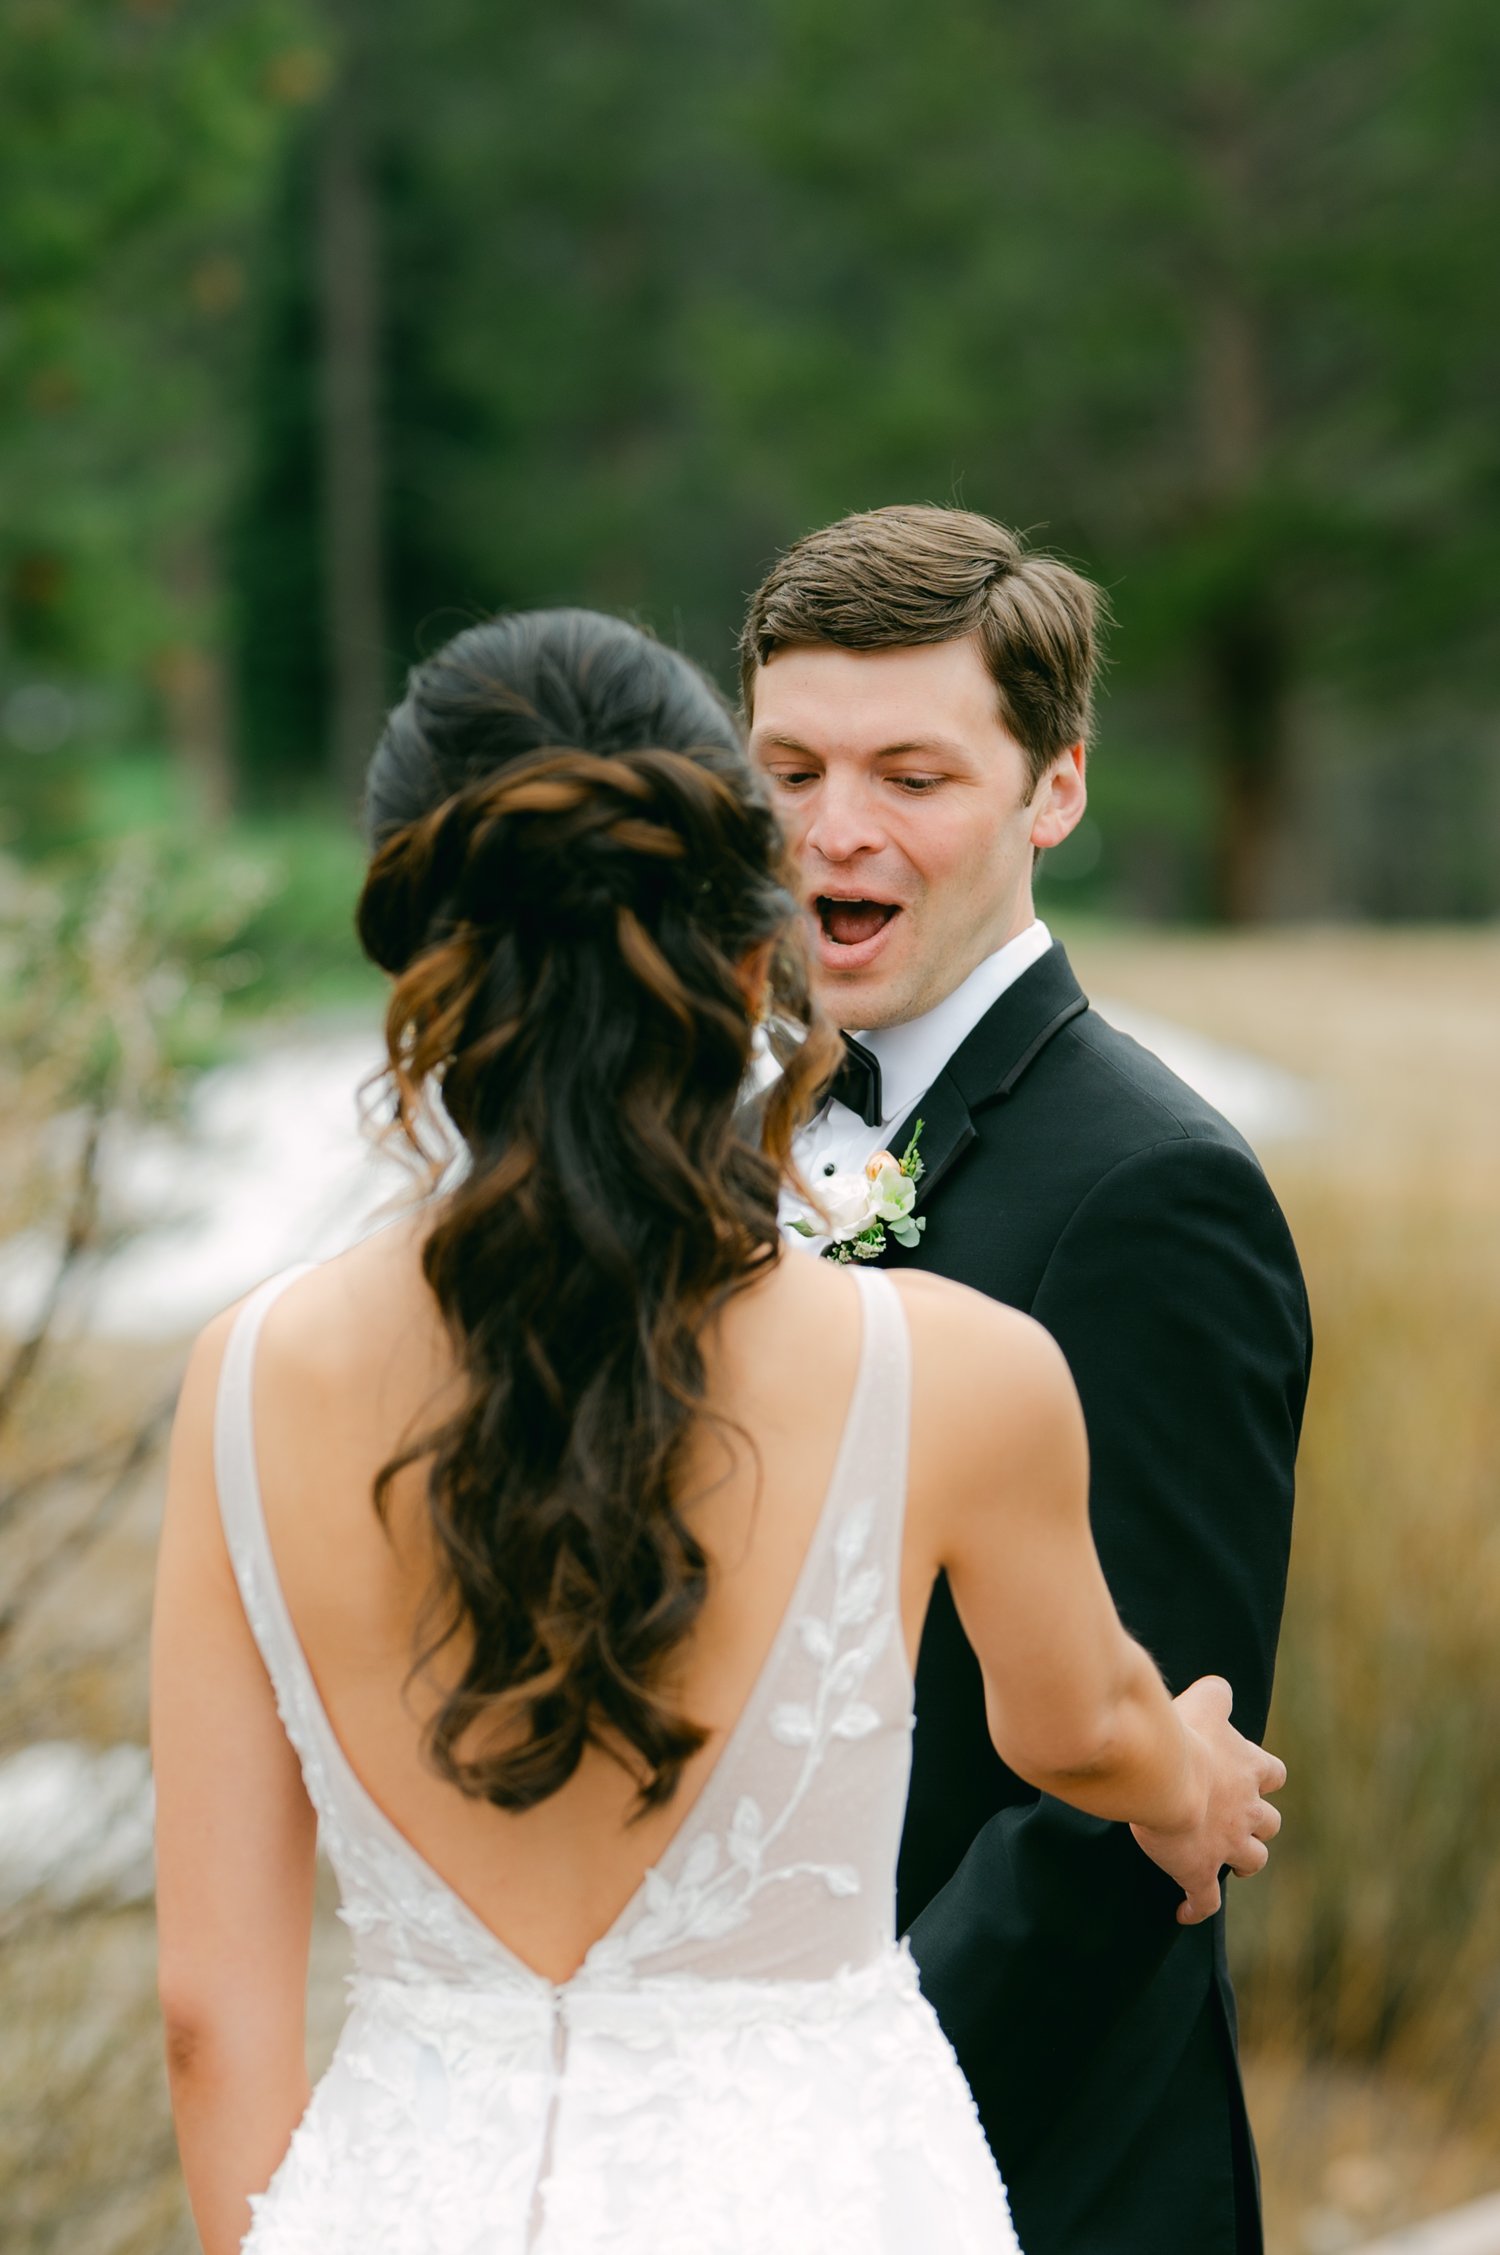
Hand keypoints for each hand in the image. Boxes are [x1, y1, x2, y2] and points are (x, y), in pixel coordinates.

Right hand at [1131, 1676, 1285, 1926]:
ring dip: (1241, 1862)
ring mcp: (1226, 1846)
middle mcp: (1246, 1810)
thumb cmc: (1181, 1737)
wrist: (1165, 1778)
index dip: (1263, 1777)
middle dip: (1257, 1824)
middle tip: (1234, 1821)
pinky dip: (1197, 1907)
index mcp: (1248, 1770)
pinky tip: (1184, 1910)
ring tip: (1221, 1863)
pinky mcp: (1199, 1872)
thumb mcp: (1202, 1703)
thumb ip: (1215, 1696)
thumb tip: (1221, 1689)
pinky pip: (1204, 1900)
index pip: (1274, 1774)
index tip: (1249, 1777)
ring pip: (1252, 1862)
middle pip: (1269, 1824)